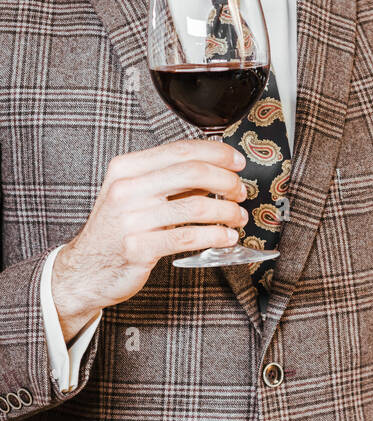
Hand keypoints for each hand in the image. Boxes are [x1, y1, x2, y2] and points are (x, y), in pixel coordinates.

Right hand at [51, 140, 249, 340]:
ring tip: (237, 217)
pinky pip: (189, 237)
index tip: (238, 162)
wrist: (85, 270)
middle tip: (241, 192)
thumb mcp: (133, 194)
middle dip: (227, 181)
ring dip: (227, 211)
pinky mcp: (139, 248)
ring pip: (196, 206)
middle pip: (192, 172)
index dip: (217, 154)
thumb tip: (217, 170)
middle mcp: (126, 189)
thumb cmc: (116, 230)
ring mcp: (131, 219)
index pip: (181, 150)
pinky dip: (216, 236)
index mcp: (126, 168)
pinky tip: (226, 237)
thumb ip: (169, 180)